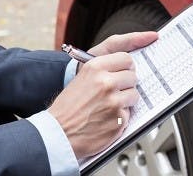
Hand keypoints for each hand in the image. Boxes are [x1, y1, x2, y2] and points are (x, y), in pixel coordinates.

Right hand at [48, 31, 157, 158]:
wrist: (59, 133)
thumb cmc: (67, 108)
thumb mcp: (81, 78)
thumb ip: (102, 71)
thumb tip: (122, 69)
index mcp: (95, 68)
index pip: (126, 58)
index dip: (126, 67)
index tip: (124, 72)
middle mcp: (106, 82)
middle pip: (132, 77)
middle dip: (127, 84)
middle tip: (117, 92)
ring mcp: (114, 101)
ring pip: (134, 95)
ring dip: (126, 101)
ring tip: (110, 106)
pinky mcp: (120, 119)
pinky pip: (129, 114)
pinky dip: (121, 117)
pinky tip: (107, 119)